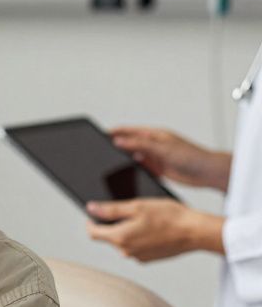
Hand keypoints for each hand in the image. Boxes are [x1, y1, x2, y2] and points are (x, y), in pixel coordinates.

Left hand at [85, 199, 223, 260]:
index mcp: (120, 238)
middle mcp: (126, 251)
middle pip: (108, 237)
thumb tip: (90, 208)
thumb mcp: (137, 206)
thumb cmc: (169, 216)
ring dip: (127, 231)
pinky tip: (153, 228)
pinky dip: (139, 238)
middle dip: (112, 225)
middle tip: (127, 211)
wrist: (195, 232)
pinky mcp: (149, 259)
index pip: (93, 233)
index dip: (91, 222)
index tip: (94, 214)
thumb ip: (111, 209)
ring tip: (144, 218)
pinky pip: (136, 247)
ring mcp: (138, 257)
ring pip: (123, 242)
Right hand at [109, 126, 230, 191]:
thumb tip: (119, 141)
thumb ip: (139, 145)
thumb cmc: (193, 156)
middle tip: (100, 152)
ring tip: (110, 166)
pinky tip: (127, 176)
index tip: (99, 136)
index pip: (128, 131)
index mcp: (154, 135)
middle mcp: (153, 145)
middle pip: (129, 144)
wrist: (208, 173)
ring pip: (133, 158)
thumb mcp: (162, 149)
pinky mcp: (158, 170)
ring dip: (124, 161)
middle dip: (115, 147)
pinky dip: (133, 172)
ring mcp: (155, 158)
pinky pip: (141, 170)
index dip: (113, 132)